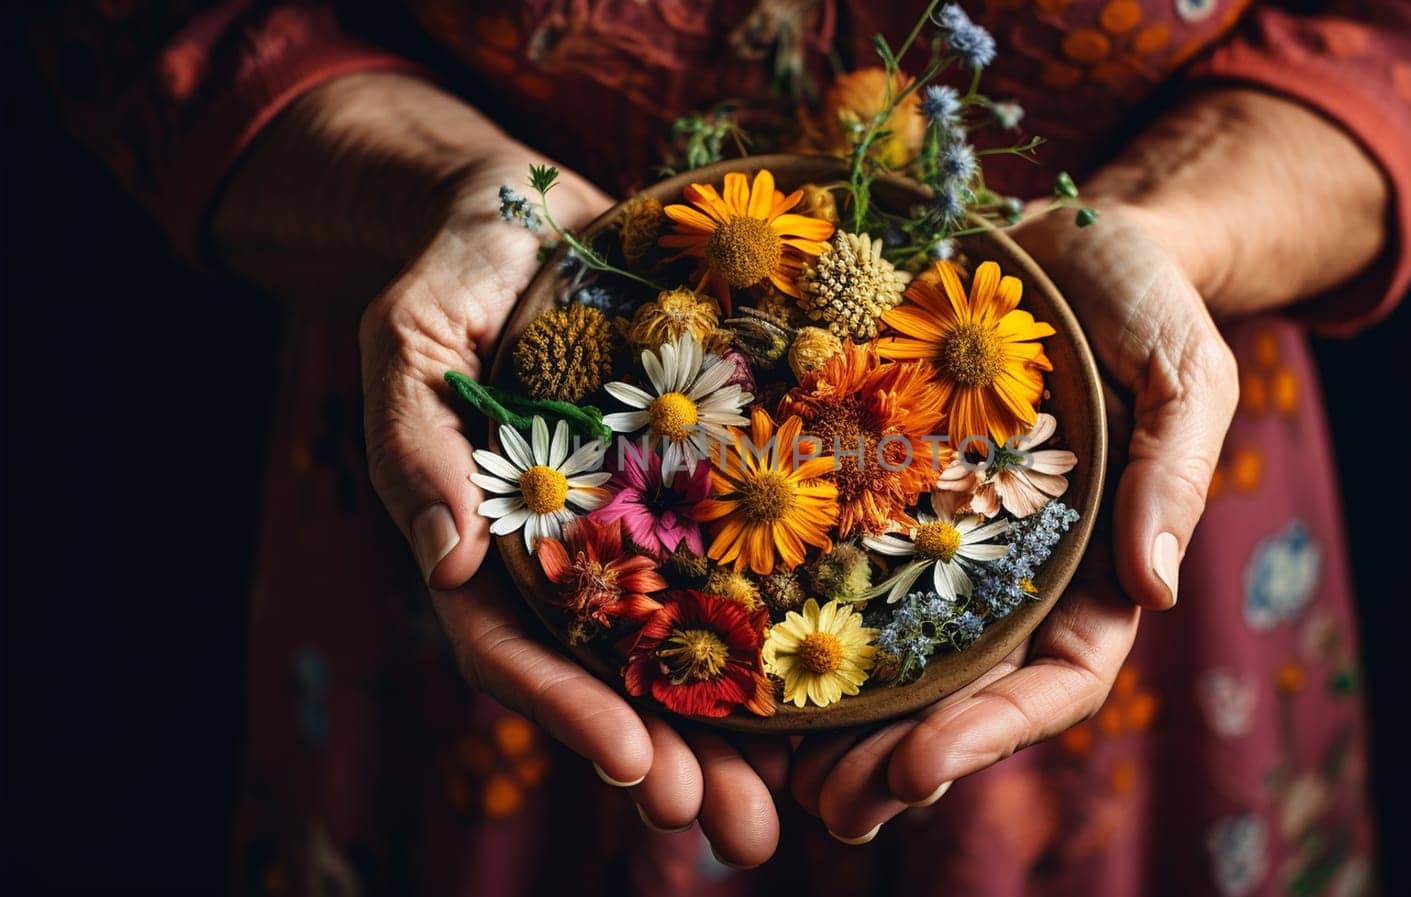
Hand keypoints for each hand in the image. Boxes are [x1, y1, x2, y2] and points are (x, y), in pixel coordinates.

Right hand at [214, 73, 791, 866]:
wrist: (539, 212)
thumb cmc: (459, 270)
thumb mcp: (408, 335)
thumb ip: (413, 439)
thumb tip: (439, 560)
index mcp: (489, 542)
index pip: (516, 648)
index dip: (568, 711)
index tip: (630, 766)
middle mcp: (571, 554)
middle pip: (614, 679)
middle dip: (670, 761)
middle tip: (729, 833)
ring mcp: (644, 525)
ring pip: (691, 647)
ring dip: (738, 735)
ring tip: (794, 812)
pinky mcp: (710, 484)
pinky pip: (753, 564)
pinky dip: (790, 630)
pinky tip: (848, 687)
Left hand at [790, 203, 1238, 839]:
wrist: (1062, 234)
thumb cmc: (1142, 299)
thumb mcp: (1187, 371)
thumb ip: (1174, 472)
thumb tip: (1159, 588)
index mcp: (1095, 568)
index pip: (1056, 681)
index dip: (991, 734)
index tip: (918, 767)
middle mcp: (1010, 572)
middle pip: (959, 694)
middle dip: (897, 760)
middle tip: (829, 808)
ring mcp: (935, 534)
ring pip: (886, 650)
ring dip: (831, 720)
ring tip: (765, 773)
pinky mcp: (875, 486)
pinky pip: (828, 559)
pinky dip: (785, 612)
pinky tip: (727, 651)